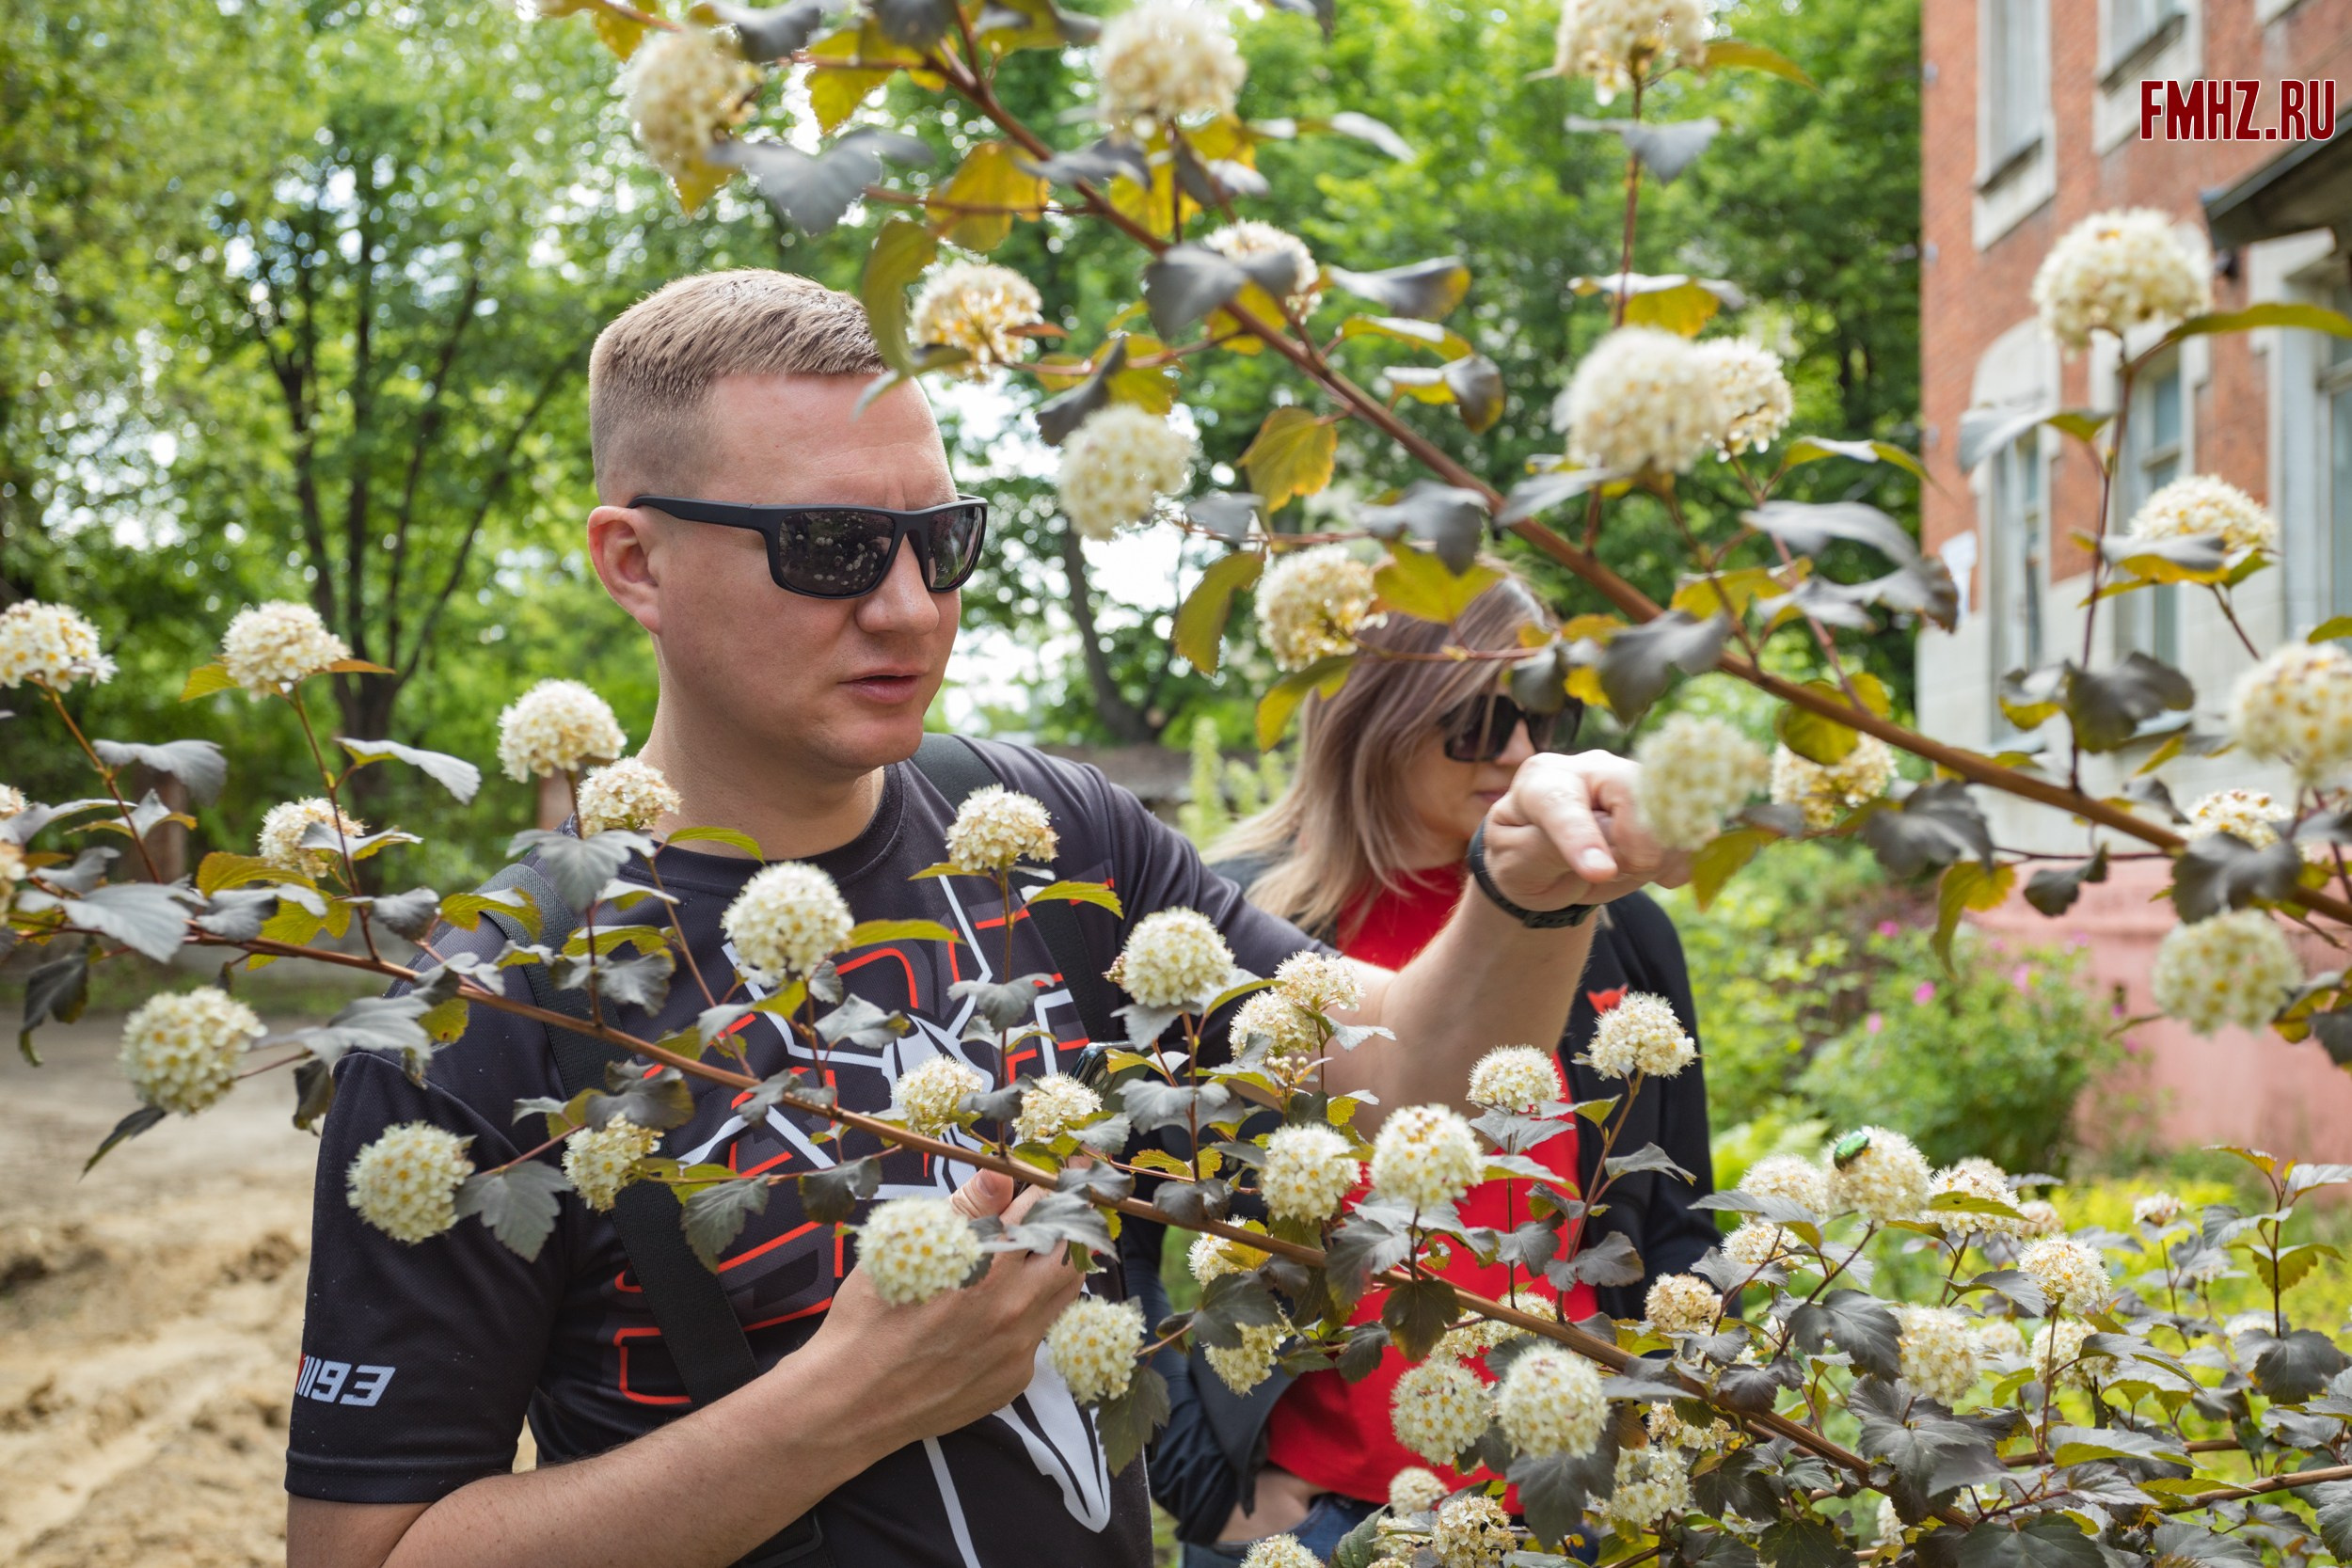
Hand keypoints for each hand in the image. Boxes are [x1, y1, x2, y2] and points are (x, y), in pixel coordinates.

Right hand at [794, 1168, 1082, 1451]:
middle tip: (1063, 1206)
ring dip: (1056, 1266)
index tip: (1069, 1168)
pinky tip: (1003, 1305)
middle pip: (1070, 1255)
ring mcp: (1018, 1350)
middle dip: (1070, 1225)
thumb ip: (962, 1211)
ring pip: (1062, 1296)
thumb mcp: (903, 1249)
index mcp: (986, 1269)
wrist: (847, 1402)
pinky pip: (1038, 1335)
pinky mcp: (1013, 1380)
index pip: (1041, 1212)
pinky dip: (1031, 1311)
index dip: (1055, 1185)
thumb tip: (1001, 1176)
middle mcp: (1012, 1311)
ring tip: (1040, 1247)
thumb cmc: (866, 1317)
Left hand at [1479, 750, 1686, 911]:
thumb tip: (1607, 865)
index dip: (1583, 838)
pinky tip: (1649, 869)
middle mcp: (1593, 768)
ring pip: (1672, 815)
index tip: (1601, 873)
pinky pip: (1689, 834)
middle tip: (1612, 873)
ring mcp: (1633, 782)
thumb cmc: (1521, 853)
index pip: (1564, 804)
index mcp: (1544, 779)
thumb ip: (1549, 852)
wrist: (1544, 858)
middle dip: (1638, 847)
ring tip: (1621, 869)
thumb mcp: (1514, 861)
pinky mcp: (1663, 803)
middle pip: (1636, 793)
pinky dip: (1675, 862)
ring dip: (1655, 859)